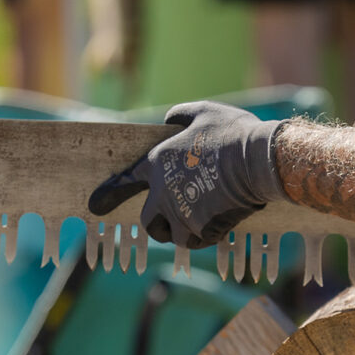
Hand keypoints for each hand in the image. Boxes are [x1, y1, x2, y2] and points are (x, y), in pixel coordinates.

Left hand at [88, 101, 285, 247]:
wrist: (259, 160)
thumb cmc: (233, 133)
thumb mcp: (203, 112)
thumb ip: (180, 117)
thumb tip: (170, 121)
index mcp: (158, 161)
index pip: (127, 180)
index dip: (110, 193)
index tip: (95, 206)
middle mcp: (162, 191)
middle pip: (148, 221)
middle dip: (159, 224)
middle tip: (174, 221)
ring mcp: (180, 213)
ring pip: (172, 235)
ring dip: (183, 232)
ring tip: (201, 221)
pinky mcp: (200, 229)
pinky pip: (195, 242)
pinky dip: (203, 237)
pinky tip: (218, 224)